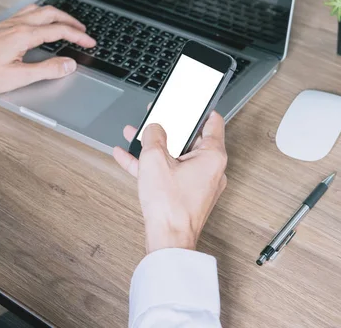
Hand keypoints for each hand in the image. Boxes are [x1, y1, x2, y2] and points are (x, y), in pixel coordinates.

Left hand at [0, 4, 95, 102]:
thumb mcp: (17, 77)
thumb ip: (46, 70)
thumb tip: (68, 64)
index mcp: (24, 35)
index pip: (59, 31)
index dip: (78, 36)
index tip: (90, 43)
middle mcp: (16, 25)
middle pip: (51, 14)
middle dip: (70, 21)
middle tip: (83, 31)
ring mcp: (7, 24)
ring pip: (38, 10)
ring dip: (56, 15)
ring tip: (66, 24)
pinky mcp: (0, 28)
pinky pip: (26, 13)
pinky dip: (41, 15)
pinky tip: (39, 24)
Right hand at [113, 112, 227, 253]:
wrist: (168, 240)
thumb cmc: (170, 207)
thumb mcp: (155, 159)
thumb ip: (153, 136)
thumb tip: (154, 128)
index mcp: (212, 156)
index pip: (212, 122)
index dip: (199, 108)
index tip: (188, 101)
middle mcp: (210, 169)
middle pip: (190, 139)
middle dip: (169, 127)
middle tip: (156, 117)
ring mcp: (198, 183)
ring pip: (175, 156)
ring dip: (155, 145)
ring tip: (135, 134)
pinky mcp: (185, 194)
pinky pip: (168, 172)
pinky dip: (151, 165)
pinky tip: (127, 157)